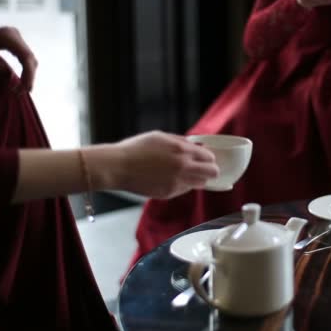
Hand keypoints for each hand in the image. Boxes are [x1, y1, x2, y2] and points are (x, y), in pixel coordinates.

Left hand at [0, 21, 36, 90]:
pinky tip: (21, 78)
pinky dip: (24, 68)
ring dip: (28, 73)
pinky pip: (23, 55)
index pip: (26, 58)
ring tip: (21, 88)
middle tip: (22, 93)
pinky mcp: (12, 39)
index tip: (25, 90)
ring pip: (29, 57)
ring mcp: (14, 35)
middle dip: (29, 77)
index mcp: (7, 36)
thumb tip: (14, 80)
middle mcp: (14, 33)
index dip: (29, 75)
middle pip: (30, 58)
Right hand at [98, 131, 218, 198]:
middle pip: (212, 173)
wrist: (118, 167)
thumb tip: (196, 146)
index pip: (210, 157)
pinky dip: (183, 185)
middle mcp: (183, 167)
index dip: (209, 158)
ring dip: (198, 179)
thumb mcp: (161, 137)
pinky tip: (170, 179)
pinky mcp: (169, 193)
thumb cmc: (136, 148)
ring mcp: (177, 182)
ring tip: (186, 174)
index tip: (206, 158)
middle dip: (211, 170)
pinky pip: (184, 190)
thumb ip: (181, 142)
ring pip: (201, 184)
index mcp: (182, 150)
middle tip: (205, 169)